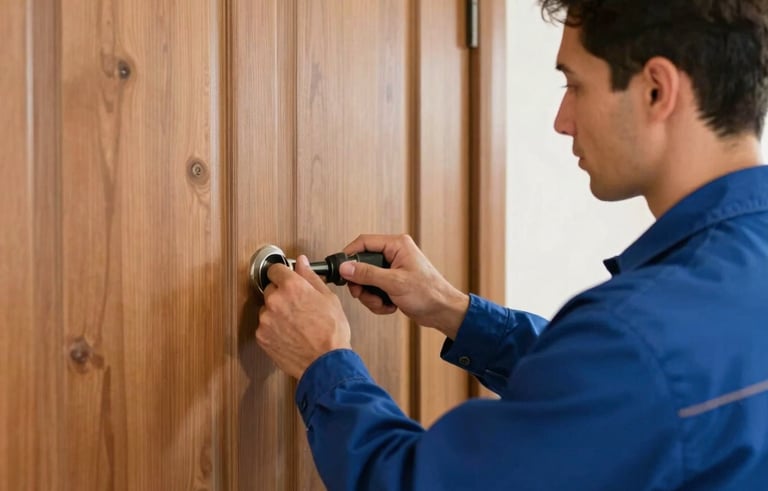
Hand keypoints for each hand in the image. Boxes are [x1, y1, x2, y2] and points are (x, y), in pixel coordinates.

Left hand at [256, 255, 351, 379]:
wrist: (325, 363)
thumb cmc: (331, 332)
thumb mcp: (328, 298)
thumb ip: (310, 277)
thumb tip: (301, 263)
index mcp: (292, 286)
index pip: (275, 269)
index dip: (282, 274)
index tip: (285, 278)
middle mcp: (275, 300)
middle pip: (270, 289)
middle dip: (281, 295)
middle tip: (298, 306)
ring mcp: (266, 319)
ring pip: (267, 309)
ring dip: (277, 313)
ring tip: (296, 324)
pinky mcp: (261, 336)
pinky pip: (264, 326)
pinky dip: (274, 329)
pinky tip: (290, 334)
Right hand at [341, 234, 469, 338]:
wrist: (443, 312)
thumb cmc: (428, 293)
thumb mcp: (394, 283)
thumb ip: (367, 274)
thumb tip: (345, 267)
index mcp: (397, 245)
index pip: (364, 242)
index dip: (349, 255)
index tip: (341, 270)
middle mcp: (394, 254)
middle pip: (362, 264)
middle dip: (361, 283)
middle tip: (362, 294)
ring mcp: (393, 269)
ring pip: (366, 279)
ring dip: (370, 295)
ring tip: (382, 304)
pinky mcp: (392, 283)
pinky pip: (374, 290)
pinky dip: (378, 301)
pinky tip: (389, 307)